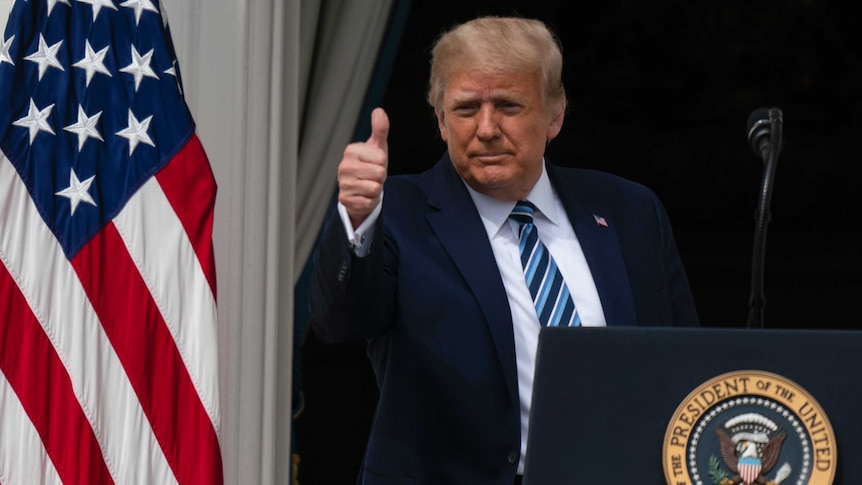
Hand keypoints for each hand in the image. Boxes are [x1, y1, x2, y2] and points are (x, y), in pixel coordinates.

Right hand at [338, 107, 388, 227]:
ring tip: (368, 184)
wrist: (360, 189)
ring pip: (375, 188)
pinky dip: (370, 200)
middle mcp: (344, 166)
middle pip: (379, 173)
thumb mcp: (377, 147)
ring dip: (376, 189)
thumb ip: (380, 130)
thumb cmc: (370, 165)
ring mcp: (343, 184)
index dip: (383, 162)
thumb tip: (379, 111)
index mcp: (351, 151)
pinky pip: (369, 201)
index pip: (381, 157)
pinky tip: (364, 195)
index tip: (375, 163)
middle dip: (380, 177)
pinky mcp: (345, 200)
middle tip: (372, 175)